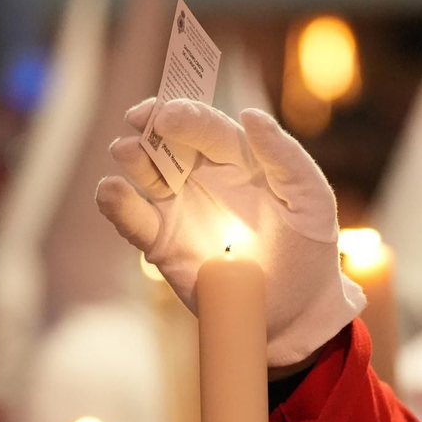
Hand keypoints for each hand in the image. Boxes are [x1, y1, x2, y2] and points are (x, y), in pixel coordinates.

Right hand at [95, 97, 363, 367]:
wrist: (292, 309)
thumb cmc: (308, 245)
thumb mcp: (309, 196)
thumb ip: (284, 155)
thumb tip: (250, 114)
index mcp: (237, 157)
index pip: (206, 126)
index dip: (185, 114)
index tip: (168, 112)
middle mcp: (202, 174)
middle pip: (167, 139)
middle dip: (149, 125)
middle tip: (137, 119)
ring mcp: (177, 206)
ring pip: (144, 171)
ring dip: (131, 157)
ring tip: (125, 151)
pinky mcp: (159, 240)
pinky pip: (132, 218)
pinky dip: (116, 203)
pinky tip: (111, 192)